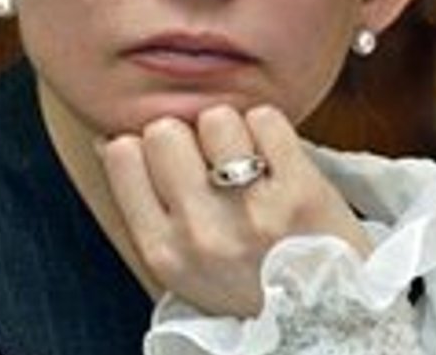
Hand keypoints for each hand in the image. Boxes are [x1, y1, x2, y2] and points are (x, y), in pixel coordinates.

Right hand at [95, 105, 370, 316]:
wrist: (326, 316)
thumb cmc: (251, 284)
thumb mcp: (183, 265)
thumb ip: (145, 207)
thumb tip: (109, 140)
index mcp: (163, 251)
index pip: (122, 153)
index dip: (146, 144)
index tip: (171, 157)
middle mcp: (201, 233)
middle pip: (165, 130)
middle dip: (187, 134)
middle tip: (211, 159)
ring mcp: (252, 212)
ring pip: (216, 118)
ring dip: (233, 130)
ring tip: (248, 161)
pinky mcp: (301, 192)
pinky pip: (266, 118)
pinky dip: (271, 129)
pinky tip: (276, 159)